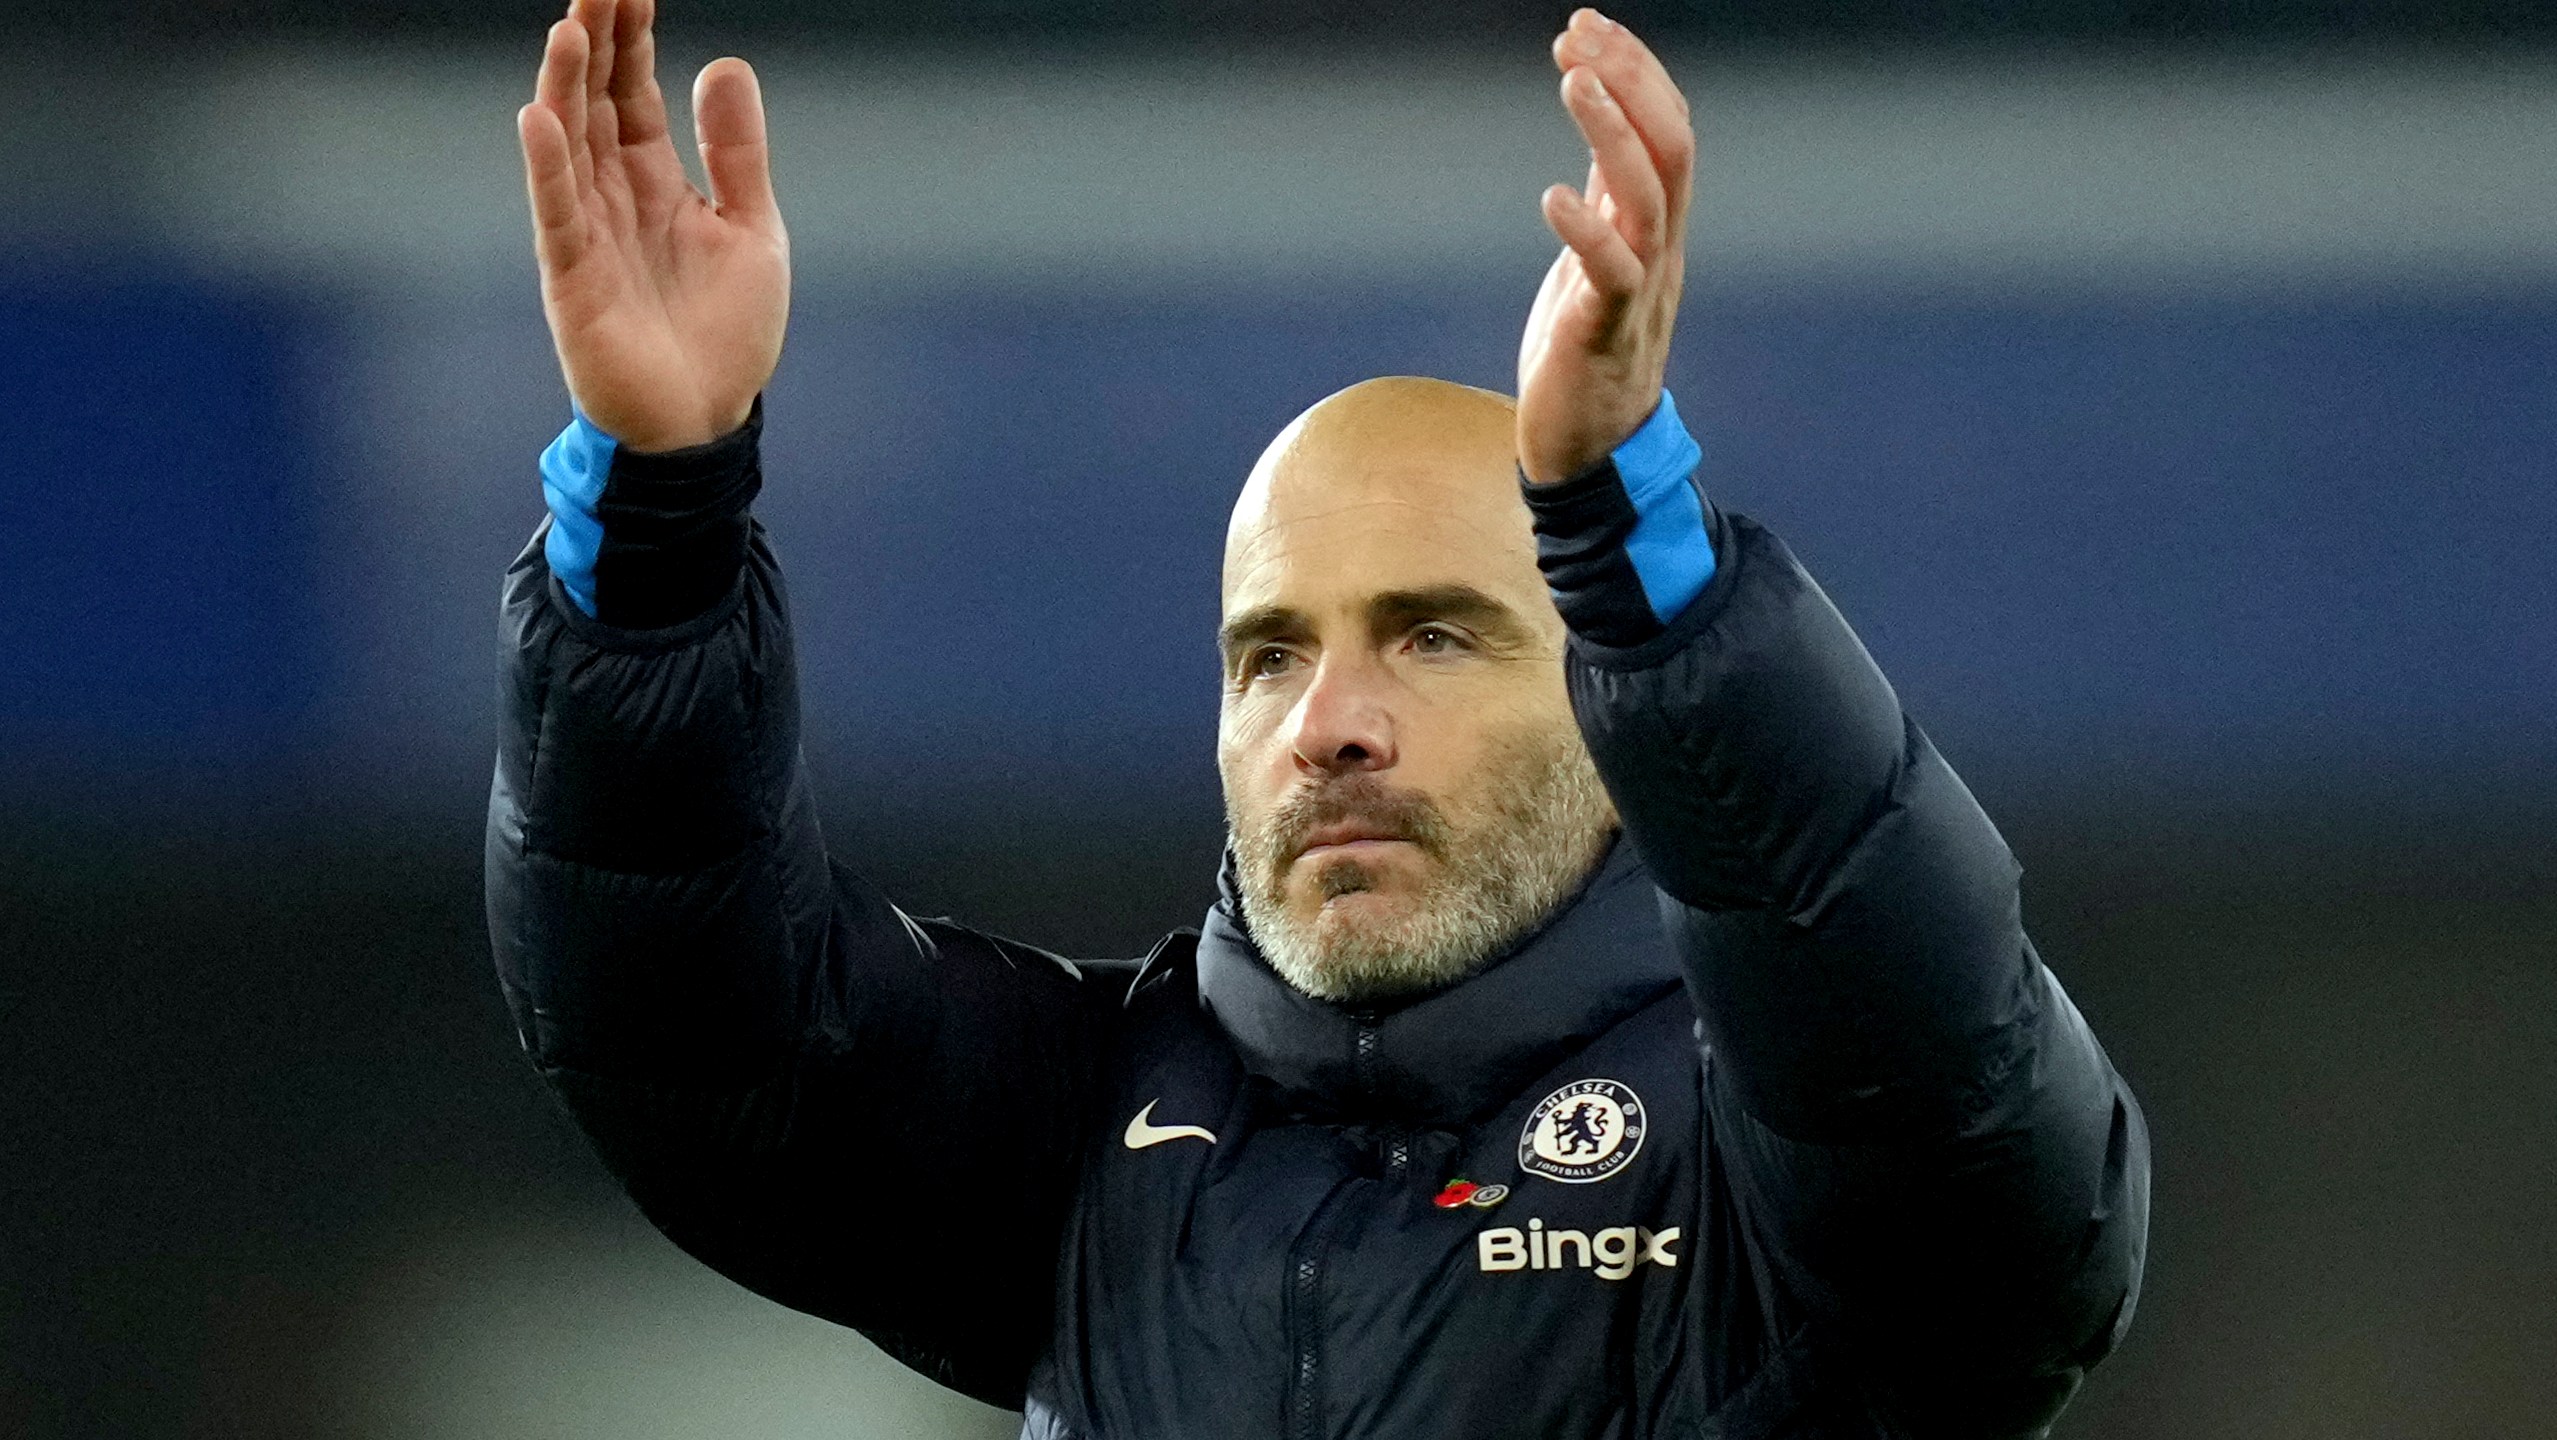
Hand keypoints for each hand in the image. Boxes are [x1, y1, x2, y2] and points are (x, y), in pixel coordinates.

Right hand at [518, 0, 788, 452]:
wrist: (705, 423)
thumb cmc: (725, 334)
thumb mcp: (751, 229)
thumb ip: (738, 152)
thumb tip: (723, 62)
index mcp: (656, 181)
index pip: (634, 91)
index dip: (633, 37)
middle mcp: (613, 196)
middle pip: (595, 102)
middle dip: (596, 41)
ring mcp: (588, 234)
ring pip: (568, 145)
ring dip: (567, 86)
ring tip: (572, 27)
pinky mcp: (573, 279)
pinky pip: (557, 212)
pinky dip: (548, 166)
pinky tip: (540, 115)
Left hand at [1515, 10, 1695, 484]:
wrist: (1589, 454)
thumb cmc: (1585, 356)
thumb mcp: (1597, 260)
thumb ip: (1608, 197)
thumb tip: (1600, 122)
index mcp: (1659, 232)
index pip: (1668, 132)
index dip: (1634, 73)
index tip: (1586, 25)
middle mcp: (1661, 254)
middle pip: (1670, 150)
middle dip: (1630, 83)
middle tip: (1580, 34)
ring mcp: (1638, 294)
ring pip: (1648, 199)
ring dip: (1612, 133)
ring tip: (1573, 80)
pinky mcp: (1602, 335)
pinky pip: (1610, 275)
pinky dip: (1586, 230)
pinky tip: (1553, 196)